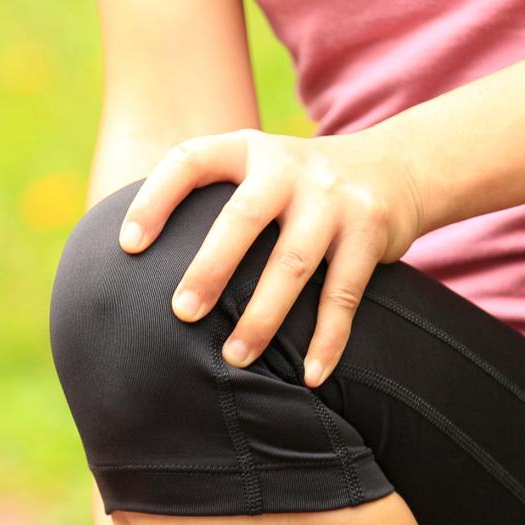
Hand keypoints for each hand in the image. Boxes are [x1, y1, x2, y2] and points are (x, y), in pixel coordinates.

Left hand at [115, 129, 423, 388]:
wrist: (396, 165)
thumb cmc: (296, 188)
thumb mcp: (254, 171)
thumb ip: (208, 201)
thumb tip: (127, 264)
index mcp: (246, 148)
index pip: (190, 161)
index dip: (154, 199)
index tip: (127, 247)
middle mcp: (288, 166)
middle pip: (244, 217)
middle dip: (211, 268)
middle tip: (182, 314)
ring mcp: (332, 198)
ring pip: (294, 262)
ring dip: (263, 316)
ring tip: (235, 358)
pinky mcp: (369, 231)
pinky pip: (343, 294)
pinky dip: (327, 339)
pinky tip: (309, 376)